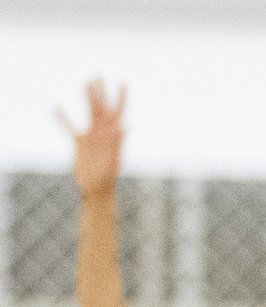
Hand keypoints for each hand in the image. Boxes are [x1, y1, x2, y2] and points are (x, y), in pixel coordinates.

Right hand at [60, 79, 125, 198]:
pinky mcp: (80, 143)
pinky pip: (69, 127)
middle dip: (101, 91)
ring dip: (86, 98)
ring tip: (84, 82)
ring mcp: (91, 136)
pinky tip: (55, 107)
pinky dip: (62, 118)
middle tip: (98, 73)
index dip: (121, 97)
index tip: (123, 81)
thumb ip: (118, 143)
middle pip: (101, 107)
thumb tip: (125, 126)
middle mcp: (103, 133)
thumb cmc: (106, 179)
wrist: (97, 190)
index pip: (118, 111)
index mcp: (113, 135)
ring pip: (88, 112)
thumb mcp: (113, 161)